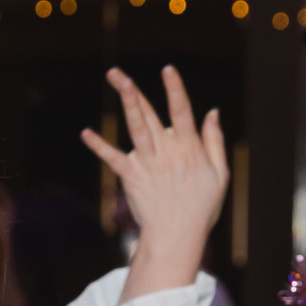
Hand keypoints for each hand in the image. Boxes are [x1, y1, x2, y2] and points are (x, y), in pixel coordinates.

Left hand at [83, 65, 228, 300]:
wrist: (177, 236)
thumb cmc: (201, 207)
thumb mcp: (220, 175)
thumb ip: (215, 142)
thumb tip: (213, 112)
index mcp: (189, 149)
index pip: (182, 112)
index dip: (175, 89)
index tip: (168, 69)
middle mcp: (166, 151)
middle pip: (148, 114)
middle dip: (132, 92)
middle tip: (117, 73)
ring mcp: (147, 163)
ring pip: (134, 126)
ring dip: (122, 103)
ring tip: (111, 82)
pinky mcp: (131, 176)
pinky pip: (113, 158)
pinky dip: (99, 146)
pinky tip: (85, 134)